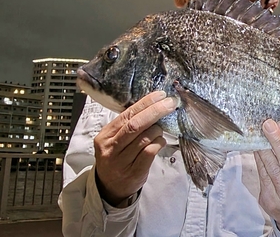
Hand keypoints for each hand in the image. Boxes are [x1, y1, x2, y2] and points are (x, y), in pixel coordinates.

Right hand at [94, 91, 176, 206]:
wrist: (110, 187)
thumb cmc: (117, 156)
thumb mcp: (115, 139)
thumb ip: (129, 124)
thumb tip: (153, 104)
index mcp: (105, 135)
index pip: (127, 114)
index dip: (145, 103)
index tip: (160, 95)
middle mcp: (111, 148)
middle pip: (135, 125)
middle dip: (155, 111)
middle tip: (170, 103)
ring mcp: (121, 162)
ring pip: (145, 138)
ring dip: (158, 129)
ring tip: (161, 129)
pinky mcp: (134, 172)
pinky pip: (150, 152)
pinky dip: (159, 143)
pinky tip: (160, 141)